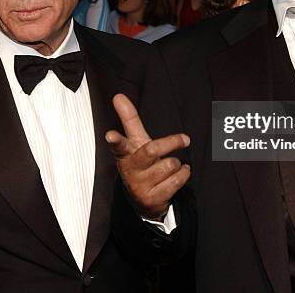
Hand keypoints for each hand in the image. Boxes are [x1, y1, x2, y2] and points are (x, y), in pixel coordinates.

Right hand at [106, 94, 190, 219]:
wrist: (145, 199)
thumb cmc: (141, 163)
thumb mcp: (136, 141)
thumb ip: (129, 118)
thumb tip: (118, 95)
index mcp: (125, 153)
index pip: (118, 144)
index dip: (115, 139)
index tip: (110, 135)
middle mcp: (130, 170)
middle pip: (152, 150)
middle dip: (172, 142)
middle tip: (185, 138)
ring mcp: (140, 186)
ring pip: (170, 165)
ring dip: (177, 164)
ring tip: (169, 167)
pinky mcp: (152, 199)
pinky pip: (177, 180)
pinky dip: (183, 174)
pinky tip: (177, 176)